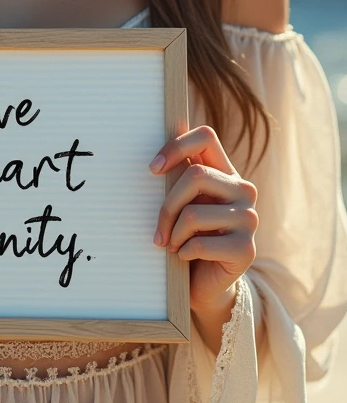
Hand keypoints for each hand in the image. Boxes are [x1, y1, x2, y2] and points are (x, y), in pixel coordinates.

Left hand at [149, 124, 258, 311]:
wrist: (205, 283)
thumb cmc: (188, 234)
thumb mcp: (183, 198)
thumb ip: (182, 166)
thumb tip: (176, 119)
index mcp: (226, 172)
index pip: (206, 136)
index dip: (177, 146)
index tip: (153, 169)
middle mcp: (243, 190)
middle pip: (195, 175)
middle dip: (167, 205)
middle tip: (157, 229)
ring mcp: (249, 219)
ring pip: (194, 214)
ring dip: (173, 234)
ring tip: (172, 245)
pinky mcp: (247, 249)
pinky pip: (200, 244)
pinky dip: (184, 252)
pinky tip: (186, 257)